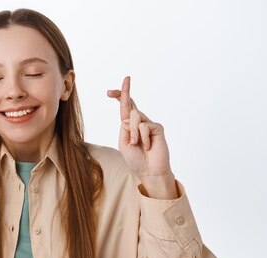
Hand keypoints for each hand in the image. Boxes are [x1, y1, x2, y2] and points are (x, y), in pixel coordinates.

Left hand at [107, 76, 176, 198]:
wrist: (149, 171)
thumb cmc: (136, 159)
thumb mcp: (123, 143)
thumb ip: (124, 128)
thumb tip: (130, 115)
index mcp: (129, 126)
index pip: (123, 108)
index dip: (118, 97)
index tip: (109, 91)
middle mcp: (139, 122)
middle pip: (130, 103)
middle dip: (124, 91)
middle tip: (126, 78)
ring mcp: (149, 124)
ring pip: (134, 116)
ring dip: (132, 131)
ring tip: (135, 144)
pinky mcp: (157, 128)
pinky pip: (144, 126)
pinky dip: (142, 137)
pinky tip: (147, 147)